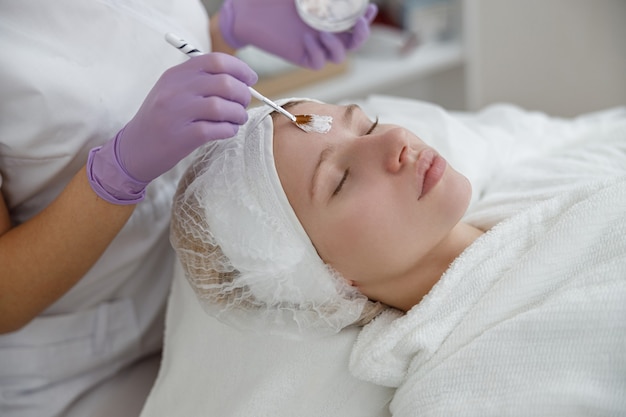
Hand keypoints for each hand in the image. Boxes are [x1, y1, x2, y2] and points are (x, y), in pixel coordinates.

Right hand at [87, 53, 257, 203]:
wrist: (134, 149)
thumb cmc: (162, 120)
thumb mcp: (173, 91)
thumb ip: (201, 81)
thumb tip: (242, 80)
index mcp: (175, 74)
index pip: (215, 61)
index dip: (240, 69)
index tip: (250, 80)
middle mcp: (175, 90)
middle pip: (224, 83)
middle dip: (243, 94)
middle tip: (243, 104)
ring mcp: (177, 113)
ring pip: (223, 107)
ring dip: (238, 114)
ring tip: (237, 120)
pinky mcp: (182, 137)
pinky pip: (217, 130)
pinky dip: (229, 130)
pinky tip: (227, 131)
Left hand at [219, 0, 377, 69]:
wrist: (246, 9)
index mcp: (328, 15)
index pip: (355, 21)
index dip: (367, 17)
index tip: (368, 8)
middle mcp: (324, 31)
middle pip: (354, 43)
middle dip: (361, 35)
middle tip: (359, 23)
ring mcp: (313, 44)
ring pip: (338, 56)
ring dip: (337, 46)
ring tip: (324, 33)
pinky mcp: (300, 55)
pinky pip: (317, 63)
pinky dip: (317, 53)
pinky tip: (307, 39)